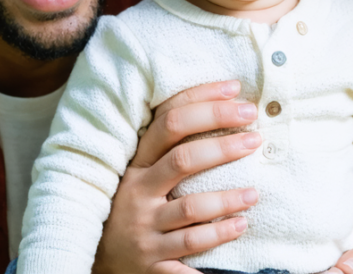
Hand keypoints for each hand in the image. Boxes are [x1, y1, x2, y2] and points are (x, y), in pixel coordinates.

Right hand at [93, 80, 261, 273]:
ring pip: (190, 208)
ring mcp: (145, 228)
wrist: (98, 259)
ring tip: (254, 193)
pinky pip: (190, 248)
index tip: (238, 96)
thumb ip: (170, 148)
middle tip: (255, 139)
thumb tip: (222, 108)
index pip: (170, 122)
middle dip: (223, 146)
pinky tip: (240, 226)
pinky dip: (217, 237)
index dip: (205, 105)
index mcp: (137, 164)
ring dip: (227, 199)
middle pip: (183, 159)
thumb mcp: (140, 174)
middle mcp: (138, 192)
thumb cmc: (132, 206)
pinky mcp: (153, 260)